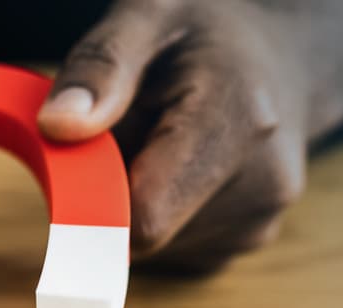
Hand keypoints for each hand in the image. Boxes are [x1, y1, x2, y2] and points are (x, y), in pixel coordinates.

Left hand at [38, 0, 342, 272]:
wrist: (285, 57)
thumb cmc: (207, 31)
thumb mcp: (149, 14)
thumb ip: (101, 65)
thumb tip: (58, 125)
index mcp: (238, 121)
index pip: (145, 216)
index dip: (93, 205)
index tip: (74, 174)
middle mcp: (263, 184)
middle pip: (142, 232)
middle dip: (115, 190)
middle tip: (133, 130)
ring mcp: (260, 221)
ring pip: (153, 245)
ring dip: (137, 202)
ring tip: (164, 142)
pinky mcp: (248, 242)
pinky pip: (174, 249)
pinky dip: (162, 215)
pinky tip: (185, 169)